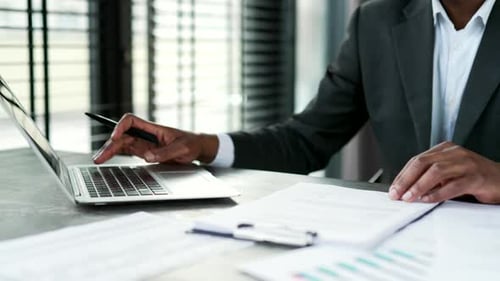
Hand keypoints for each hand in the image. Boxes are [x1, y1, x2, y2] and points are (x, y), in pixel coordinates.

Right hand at [92, 113, 218, 164]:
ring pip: (121, 144)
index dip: (121, 126)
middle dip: (110, 144)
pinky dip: (115, 155)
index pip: (131, 121)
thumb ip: (166, 152)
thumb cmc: (191, 143)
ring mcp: (143, 143)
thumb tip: (147, 156)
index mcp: (154, 128)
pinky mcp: (144, 152)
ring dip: (109, 151)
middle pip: (123, 135)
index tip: (116, 137)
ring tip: (98, 160)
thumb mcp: (182, 148)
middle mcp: (146, 134)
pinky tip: (106, 160)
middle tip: (100, 157)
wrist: (197, 148)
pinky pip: (126, 151)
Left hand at [388, 141, 499, 203]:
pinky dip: (438, 193)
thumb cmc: (473, 177)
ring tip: (409, 198)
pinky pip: (453, 185)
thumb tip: (406, 190)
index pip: (417, 160)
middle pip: (423, 163)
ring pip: (436, 172)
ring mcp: (466, 163)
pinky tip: (428, 200)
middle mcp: (454, 153)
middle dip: (406, 180)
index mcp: (445, 149)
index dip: (403, 175)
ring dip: (419, 186)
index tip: (393, 188)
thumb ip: (430, 178)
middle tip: (396, 194)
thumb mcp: (449, 174)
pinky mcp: (476, 177)